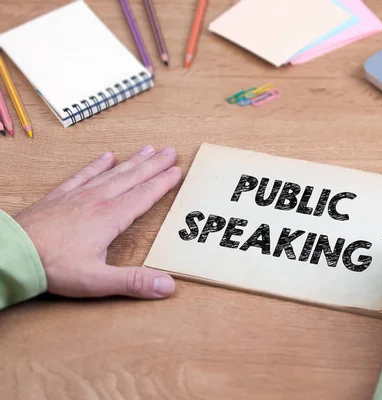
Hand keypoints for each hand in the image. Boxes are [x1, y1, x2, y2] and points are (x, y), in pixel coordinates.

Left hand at [15, 145, 181, 299]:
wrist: (13, 252)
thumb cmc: (52, 266)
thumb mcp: (98, 281)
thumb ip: (134, 282)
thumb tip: (167, 285)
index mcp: (110, 217)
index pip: (144, 195)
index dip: (163, 183)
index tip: (177, 171)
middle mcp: (98, 200)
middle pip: (133, 177)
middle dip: (154, 164)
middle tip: (170, 151)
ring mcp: (79, 195)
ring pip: (113, 172)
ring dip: (132, 161)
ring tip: (148, 149)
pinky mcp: (61, 196)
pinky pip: (84, 174)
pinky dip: (97, 165)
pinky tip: (106, 157)